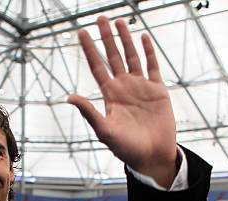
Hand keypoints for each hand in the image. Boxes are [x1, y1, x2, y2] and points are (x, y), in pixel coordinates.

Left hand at [68, 17, 176, 187]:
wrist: (151, 156)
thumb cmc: (126, 148)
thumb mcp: (104, 131)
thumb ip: (89, 112)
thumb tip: (69, 96)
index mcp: (110, 96)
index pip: (97, 67)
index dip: (89, 50)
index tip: (80, 33)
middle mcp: (123, 88)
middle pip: (113, 56)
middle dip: (106, 38)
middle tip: (100, 18)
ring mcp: (141, 87)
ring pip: (131, 56)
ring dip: (126, 39)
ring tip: (119, 22)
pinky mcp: (158, 90)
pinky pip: (152, 65)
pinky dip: (148, 51)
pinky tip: (143, 37)